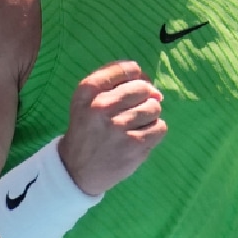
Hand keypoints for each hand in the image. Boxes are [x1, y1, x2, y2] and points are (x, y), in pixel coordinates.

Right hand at [57, 60, 166, 195]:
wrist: (77, 169)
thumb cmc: (87, 129)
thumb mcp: (86, 100)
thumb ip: (115, 83)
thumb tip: (154, 88)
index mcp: (87, 91)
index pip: (126, 69)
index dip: (136, 76)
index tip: (131, 89)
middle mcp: (101, 106)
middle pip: (143, 88)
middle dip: (143, 98)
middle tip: (130, 113)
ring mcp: (118, 126)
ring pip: (154, 107)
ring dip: (149, 116)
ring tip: (133, 126)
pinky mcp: (134, 144)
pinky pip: (160, 127)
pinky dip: (154, 132)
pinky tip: (139, 137)